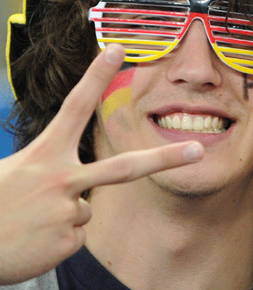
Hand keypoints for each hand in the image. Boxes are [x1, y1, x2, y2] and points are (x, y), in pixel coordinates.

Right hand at [0, 45, 203, 283]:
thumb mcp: (12, 171)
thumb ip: (46, 169)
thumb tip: (77, 189)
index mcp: (43, 154)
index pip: (75, 107)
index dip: (96, 77)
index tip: (117, 49)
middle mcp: (61, 179)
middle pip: (124, 167)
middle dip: (165, 158)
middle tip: (196, 150)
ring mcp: (67, 211)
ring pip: (86, 207)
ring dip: (63, 214)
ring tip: (30, 221)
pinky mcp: (68, 240)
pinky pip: (76, 234)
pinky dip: (58, 238)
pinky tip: (34, 239)